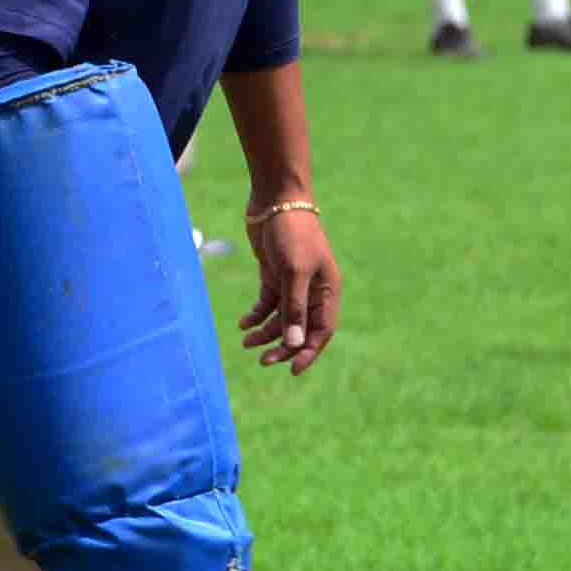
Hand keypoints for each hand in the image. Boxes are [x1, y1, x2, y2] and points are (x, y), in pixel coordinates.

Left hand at [240, 198, 339, 372]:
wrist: (275, 200)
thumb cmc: (292, 233)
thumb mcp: (294, 272)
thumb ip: (294, 308)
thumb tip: (295, 344)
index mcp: (327, 290)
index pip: (322, 330)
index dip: (309, 352)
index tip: (292, 370)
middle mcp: (312, 290)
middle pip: (300, 328)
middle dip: (283, 346)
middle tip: (263, 360)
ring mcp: (293, 283)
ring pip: (282, 318)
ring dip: (266, 332)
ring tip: (246, 342)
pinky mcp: (274, 275)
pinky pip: (267, 303)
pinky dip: (256, 315)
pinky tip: (244, 324)